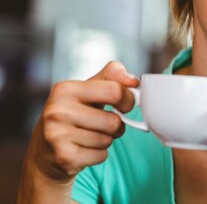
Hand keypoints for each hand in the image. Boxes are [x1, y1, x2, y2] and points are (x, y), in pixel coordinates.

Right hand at [28, 61, 138, 182]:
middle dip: (117, 125)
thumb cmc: (73, 115)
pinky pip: (101, 155)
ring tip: (91, 136)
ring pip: (107, 140)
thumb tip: (134, 80)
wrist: (45, 151)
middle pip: (113, 121)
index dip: (128, 99)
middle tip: (106, 124)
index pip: (114, 91)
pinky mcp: (63, 157)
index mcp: (65, 89)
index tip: (125, 104)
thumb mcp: (88, 89)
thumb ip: (111, 77)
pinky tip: (84, 149)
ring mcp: (57, 135)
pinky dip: (99, 154)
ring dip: (107, 140)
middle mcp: (57, 111)